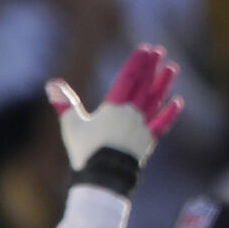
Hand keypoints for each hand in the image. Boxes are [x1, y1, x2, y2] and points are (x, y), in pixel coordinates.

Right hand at [48, 46, 182, 185]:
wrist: (105, 177)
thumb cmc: (85, 152)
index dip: (137, 63)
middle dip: (151, 67)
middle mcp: (132, 113)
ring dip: (164, 83)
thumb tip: (51, 84)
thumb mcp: (71, 126)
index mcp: (114, 107)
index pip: (128, 78)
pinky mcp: (148, 141)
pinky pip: (162, 124)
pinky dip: (169, 113)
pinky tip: (177, 102)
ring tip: (171, 69)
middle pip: (144, 85)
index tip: (145, 49)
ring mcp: (143, 126)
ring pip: (156, 100)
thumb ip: (64, 104)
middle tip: (159, 52)